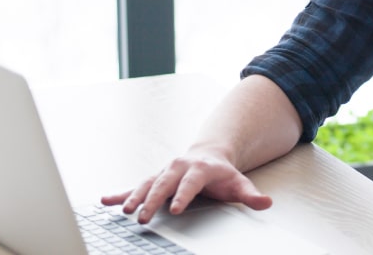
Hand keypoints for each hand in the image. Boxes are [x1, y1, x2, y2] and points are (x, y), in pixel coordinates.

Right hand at [101, 148, 271, 223]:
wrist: (209, 155)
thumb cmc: (224, 175)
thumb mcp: (239, 183)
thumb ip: (250, 195)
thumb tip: (266, 202)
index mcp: (200, 169)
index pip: (191, 183)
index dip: (184, 195)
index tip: (176, 209)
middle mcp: (179, 167)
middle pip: (164, 184)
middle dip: (153, 200)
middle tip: (144, 217)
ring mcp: (164, 172)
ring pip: (147, 184)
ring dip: (134, 197)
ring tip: (123, 210)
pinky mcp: (154, 178)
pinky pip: (135, 185)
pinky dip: (121, 193)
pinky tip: (106, 200)